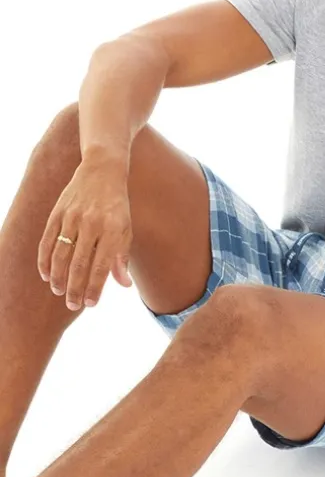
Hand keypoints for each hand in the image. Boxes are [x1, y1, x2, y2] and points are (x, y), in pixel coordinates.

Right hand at [38, 157, 133, 310]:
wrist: (103, 170)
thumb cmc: (117, 205)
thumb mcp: (126, 228)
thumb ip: (121, 257)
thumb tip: (123, 285)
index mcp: (112, 229)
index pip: (101, 266)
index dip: (94, 287)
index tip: (90, 304)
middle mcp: (92, 224)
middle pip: (79, 264)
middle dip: (75, 288)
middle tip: (73, 305)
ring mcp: (72, 218)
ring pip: (61, 255)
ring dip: (59, 277)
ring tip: (59, 292)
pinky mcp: (57, 213)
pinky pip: (47, 241)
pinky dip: (45, 260)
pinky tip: (47, 275)